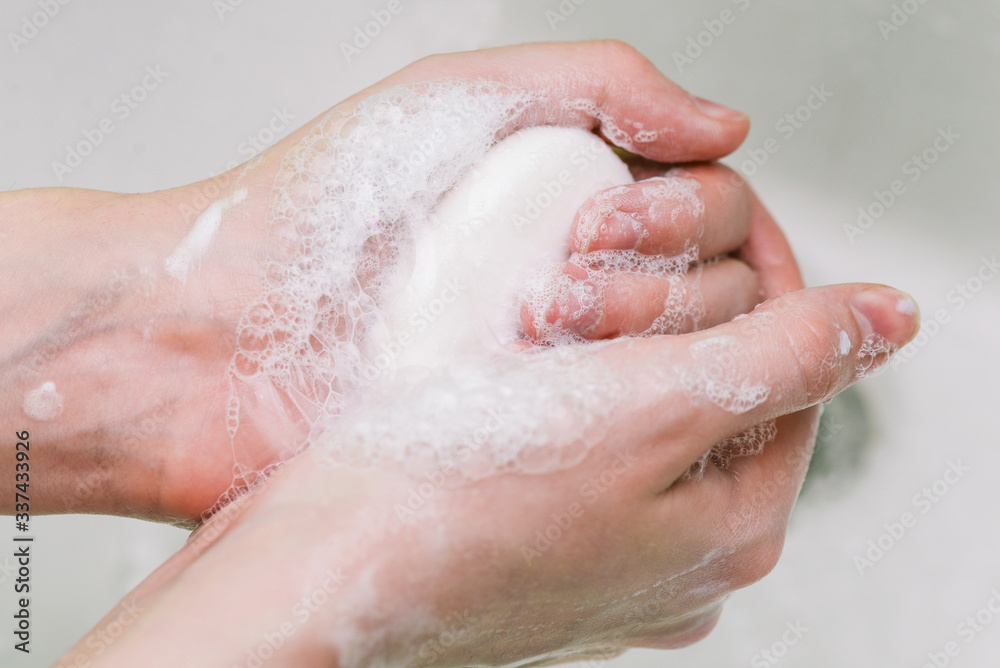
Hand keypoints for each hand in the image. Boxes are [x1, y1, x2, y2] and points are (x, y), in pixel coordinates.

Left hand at [1, 40, 749, 524]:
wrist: (209, 342)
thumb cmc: (310, 218)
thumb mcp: (457, 100)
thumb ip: (598, 85)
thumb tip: (722, 126)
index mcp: (572, 200)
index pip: (716, 207)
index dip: (695, 215)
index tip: (621, 224)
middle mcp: (579, 281)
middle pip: (720, 290)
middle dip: (667, 287)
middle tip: (567, 287)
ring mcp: (557, 364)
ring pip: (686, 368)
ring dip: (642, 349)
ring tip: (536, 333)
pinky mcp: (527, 438)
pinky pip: (618, 435)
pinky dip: (610, 414)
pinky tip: (552, 398)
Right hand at [64, 279, 918, 666]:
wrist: (319, 572)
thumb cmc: (464, 504)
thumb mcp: (652, 411)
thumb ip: (787, 358)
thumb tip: (889, 319)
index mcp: (731, 526)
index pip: (793, 367)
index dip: (757, 269)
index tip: (700, 206)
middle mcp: (679, 554)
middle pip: (716, 387)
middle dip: (671, 302)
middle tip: (601, 258)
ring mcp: (608, 554)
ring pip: (643, 403)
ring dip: (611, 334)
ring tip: (546, 300)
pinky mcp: (541, 538)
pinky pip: (580, 431)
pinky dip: (561, 377)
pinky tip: (511, 353)